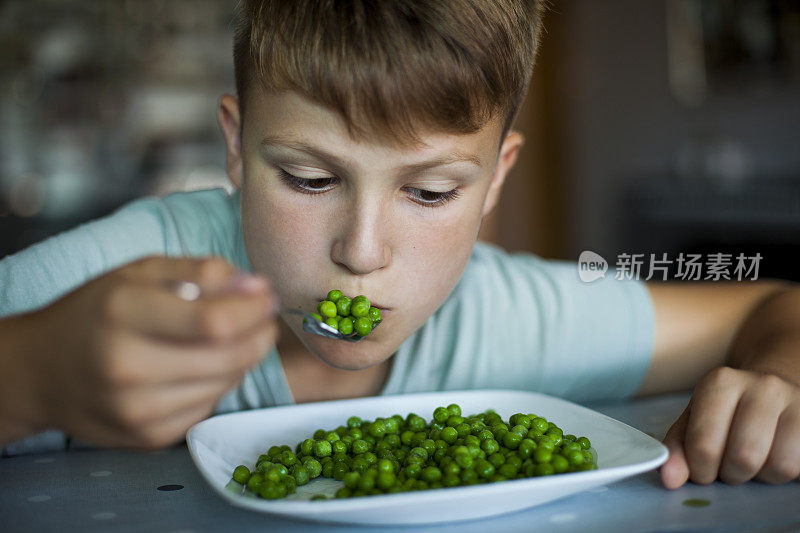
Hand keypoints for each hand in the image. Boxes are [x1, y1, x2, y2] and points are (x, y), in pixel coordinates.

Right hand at [20, 256, 278, 449]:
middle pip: (229, 356)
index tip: (266, 295)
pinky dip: (220, 383)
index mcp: (123, 313)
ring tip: (237, 337)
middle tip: (264, 317)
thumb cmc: (96, 313)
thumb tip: (256, 285)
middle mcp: (128, 366)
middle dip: (260, 333)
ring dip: (245, 357)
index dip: (254, 309)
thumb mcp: (139, 273)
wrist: (41, 372)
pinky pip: (210, 406)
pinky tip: (205, 365)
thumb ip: (199, 271)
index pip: (215, 321)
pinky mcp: (149, 437)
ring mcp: (138, 409)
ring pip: (226, 383)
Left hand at [660, 366, 799, 487]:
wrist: (769, 390)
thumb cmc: (726, 412)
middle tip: (729, 466)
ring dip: (762, 476)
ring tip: (754, 461)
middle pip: (743, 458)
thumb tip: (670, 479)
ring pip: (779, 465)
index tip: (703, 469)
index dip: (701, 470)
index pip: (704, 445)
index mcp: (721, 383)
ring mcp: (795, 400)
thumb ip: (677, 449)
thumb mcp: (694, 421)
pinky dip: (785, 474)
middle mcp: (761, 385)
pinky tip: (773, 457)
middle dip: (732, 474)